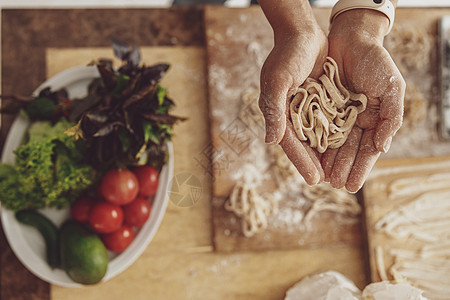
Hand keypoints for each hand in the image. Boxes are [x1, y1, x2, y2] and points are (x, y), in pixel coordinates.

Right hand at [259, 21, 327, 184]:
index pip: (290, 143)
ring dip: (327, 155)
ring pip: (318, 137)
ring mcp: (306, 109)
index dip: (302, 161)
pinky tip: (346, 149)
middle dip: (315, 164)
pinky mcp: (321, 102)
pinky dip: (336, 137)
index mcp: (278, 114)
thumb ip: (274, 110)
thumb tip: (271, 142)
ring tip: (339, 173)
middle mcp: (291, 115)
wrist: (302, 33)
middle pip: (304, 145)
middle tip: (330, 183)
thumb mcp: (278, 80)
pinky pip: (328, 123)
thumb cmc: (287, 55)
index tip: (314, 179)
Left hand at [322, 9, 405, 191]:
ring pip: (330, 143)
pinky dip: (313, 142)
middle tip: (334, 185)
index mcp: (373, 120)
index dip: (360, 168)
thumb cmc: (375, 61)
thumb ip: (391, 116)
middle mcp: (354, 121)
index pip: (367, 150)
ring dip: (327, 161)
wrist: (351, 39)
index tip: (352, 186)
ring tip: (321, 177)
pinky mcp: (319, 106)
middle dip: (342, 168)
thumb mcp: (391, 87)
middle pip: (347, 150)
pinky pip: (315, 127)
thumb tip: (383, 147)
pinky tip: (309, 155)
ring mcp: (336, 115)